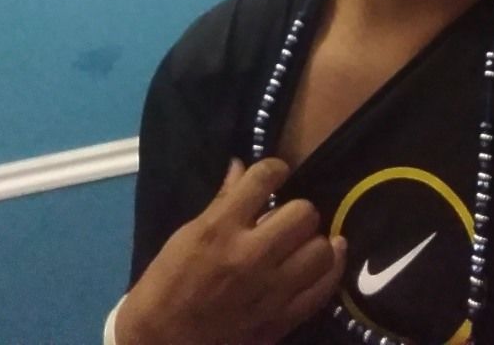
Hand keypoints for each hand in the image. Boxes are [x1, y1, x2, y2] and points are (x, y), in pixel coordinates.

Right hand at [116, 156, 346, 344]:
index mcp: (220, 228)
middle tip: (286, 216)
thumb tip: (241, 166)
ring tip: (302, 241)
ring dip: (313, 239)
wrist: (162, 342)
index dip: (275, 168)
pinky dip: (332, 268)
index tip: (275, 173)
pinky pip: (323, 289)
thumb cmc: (169, 282)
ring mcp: (269, 291)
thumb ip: (222, 200)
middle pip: (303, 213)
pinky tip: (330, 255)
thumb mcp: (188, 234)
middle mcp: (250, 256)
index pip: (264, 179)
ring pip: (321, 249)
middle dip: (297, 208)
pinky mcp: (280, 321)